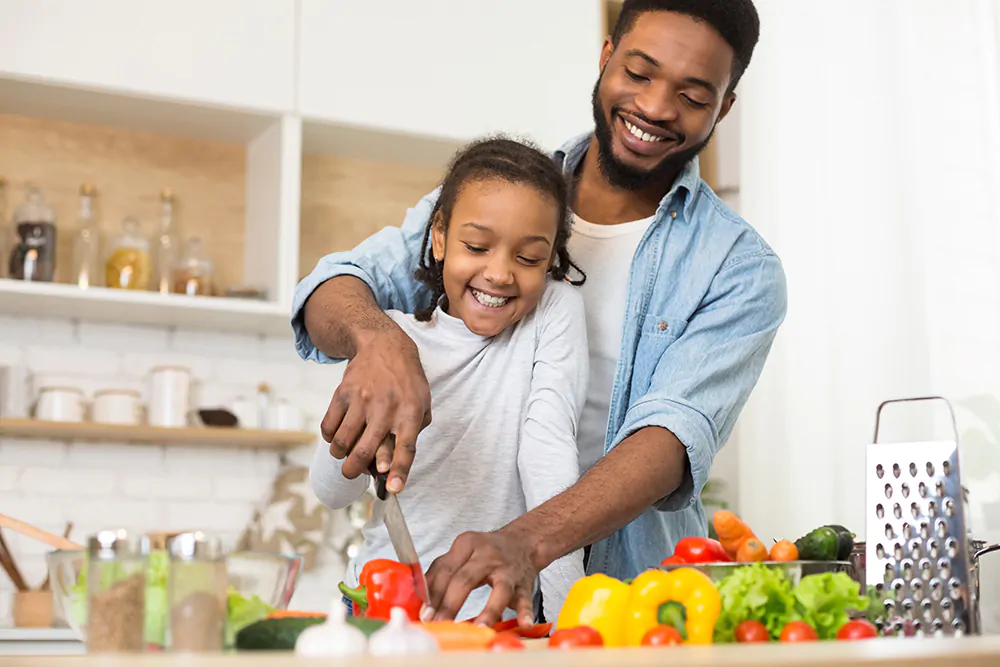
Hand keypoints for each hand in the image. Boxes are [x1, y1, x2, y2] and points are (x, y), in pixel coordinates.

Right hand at [321, 327, 430, 492]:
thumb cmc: (406, 381)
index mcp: (410, 413)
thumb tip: (393, 463)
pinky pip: (329, 427)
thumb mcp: (422, 403)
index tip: (393, 489)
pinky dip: (330, 438)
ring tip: (345, 453)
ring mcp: (361, 400)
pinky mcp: (343, 394)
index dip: (399, 471)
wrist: (384, 346)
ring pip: (342, 442)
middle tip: (352, 473)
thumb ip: (413, 432)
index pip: (406, 447)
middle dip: (355, 471)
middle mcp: (385, 408)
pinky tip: (337, 436)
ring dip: (341, 455)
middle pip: (366, 450)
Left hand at [424, 526, 539, 626]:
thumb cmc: (485, 552)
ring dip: (489, 611)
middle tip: (438, 623)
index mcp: (467, 544)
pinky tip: (523, 624)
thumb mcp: (461, 552)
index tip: (424, 613)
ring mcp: (508, 570)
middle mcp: (488, 555)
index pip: (445, 569)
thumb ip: (440, 571)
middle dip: (449, 604)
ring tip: (478, 629)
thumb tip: (419, 597)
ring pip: (500, 590)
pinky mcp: (524, 584)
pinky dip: (525, 612)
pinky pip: (525, 599)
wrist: (523, 542)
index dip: (433, 593)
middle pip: (466, 579)